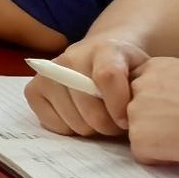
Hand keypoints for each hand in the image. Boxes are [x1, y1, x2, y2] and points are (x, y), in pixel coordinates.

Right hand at [25, 36, 141, 138]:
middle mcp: (70, 57)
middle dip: (107, 124)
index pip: (107, 76)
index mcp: (104, 48)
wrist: (100, 55)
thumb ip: (145, 91)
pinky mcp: (33, 90)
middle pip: (88, 106)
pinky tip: (79, 116)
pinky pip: (54, 125)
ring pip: (73, 120)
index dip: (118, 105)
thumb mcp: (144, 73)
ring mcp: (48, 73)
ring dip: (90, 128)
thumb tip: (140, 122)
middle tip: (116, 123)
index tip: (127, 122)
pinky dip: (70, 129)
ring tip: (99, 118)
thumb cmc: (127, 70)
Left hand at [122, 56, 178, 168]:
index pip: (138, 88)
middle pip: (134, 109)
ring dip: (156, 139)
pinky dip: (161, 158)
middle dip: (153, 121)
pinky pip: (143, 154)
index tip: (174, 111)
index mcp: (153, 67)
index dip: (156, 104)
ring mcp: (135, 112)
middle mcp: (138, 86)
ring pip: (137, 132)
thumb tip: (171, 102)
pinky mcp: (140, 138)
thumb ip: (172, 84)